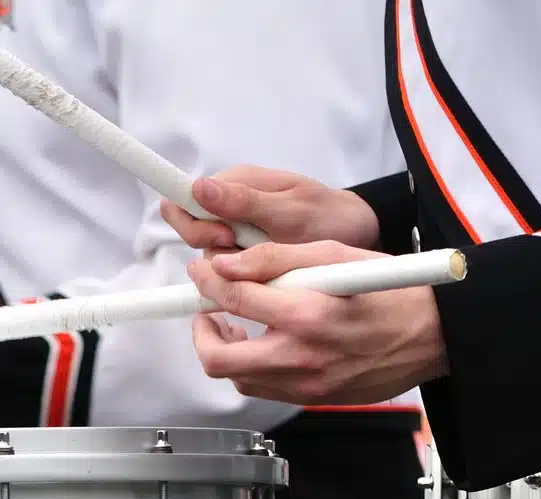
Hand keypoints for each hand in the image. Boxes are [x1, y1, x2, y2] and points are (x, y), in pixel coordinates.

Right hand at [162, 166, 381, 253]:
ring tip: (272, 258)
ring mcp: (235, 229)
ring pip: (210, 255)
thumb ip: (244, 201)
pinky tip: (270, 269)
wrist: (356, 232)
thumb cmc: (328, 215)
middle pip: (192, 230)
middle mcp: (228, 205)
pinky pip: (228, 268)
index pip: (184, 198)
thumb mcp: (290, 210)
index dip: (192, 222)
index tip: (224, 236)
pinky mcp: (245, 250)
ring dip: (234, 265)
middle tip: (250, 250)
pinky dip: (245, 274)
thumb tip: (198, 187)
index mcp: (234, 183)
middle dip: (216, 248)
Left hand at [186, 242, 446, 405]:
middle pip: (219, 359)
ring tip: (237, 326)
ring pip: (237, 379)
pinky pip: (264, 389)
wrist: (433, 335)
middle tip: (208, 312)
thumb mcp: (335, 255)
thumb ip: (275, 258)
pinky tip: (264, 344)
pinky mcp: (313, 398)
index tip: (202, 273)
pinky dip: (252, 367)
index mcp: (308, 313)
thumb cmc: (390, 290)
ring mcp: (306, 384)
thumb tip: (226, 265)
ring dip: (226, 352)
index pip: (233, 299)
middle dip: (202, 333)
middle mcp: (302, 356)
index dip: (207, 283)